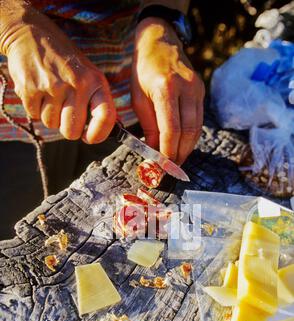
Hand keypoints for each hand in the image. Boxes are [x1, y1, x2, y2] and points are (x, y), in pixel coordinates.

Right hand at [2, 6, 115, 142]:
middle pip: (72, 130)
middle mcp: (76, 83)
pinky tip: (38, 92)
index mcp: (95, 81)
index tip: (89, 138)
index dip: (98, 135)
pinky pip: (35, 115)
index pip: (105, 116)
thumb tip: (109, 128)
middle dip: (68, 130)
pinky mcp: (31, 88)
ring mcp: (52, 86)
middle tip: (66, 117)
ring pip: (51, 124)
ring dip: (50, 116)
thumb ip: (98, 100)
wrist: (32, 34)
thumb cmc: (66, 61)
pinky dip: (35, 109)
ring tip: (51, 97)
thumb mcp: (89, 74)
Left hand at [132, 18, 204, 164]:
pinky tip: (182, 145)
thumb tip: (156, 151)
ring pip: (197, 128)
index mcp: (165, 88)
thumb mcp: (138, 98)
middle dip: (180, 153)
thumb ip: (148, 125)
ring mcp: (197, 89)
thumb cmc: (143, 72)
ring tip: (177, 160)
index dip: (168, 151)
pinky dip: (191, 136)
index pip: (171, 129)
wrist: (160, 43)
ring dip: (187, 148)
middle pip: (188, 131)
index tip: (163, 166)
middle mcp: (186, 88)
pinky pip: (199, 120)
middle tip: (171, 168)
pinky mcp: (201, 91)